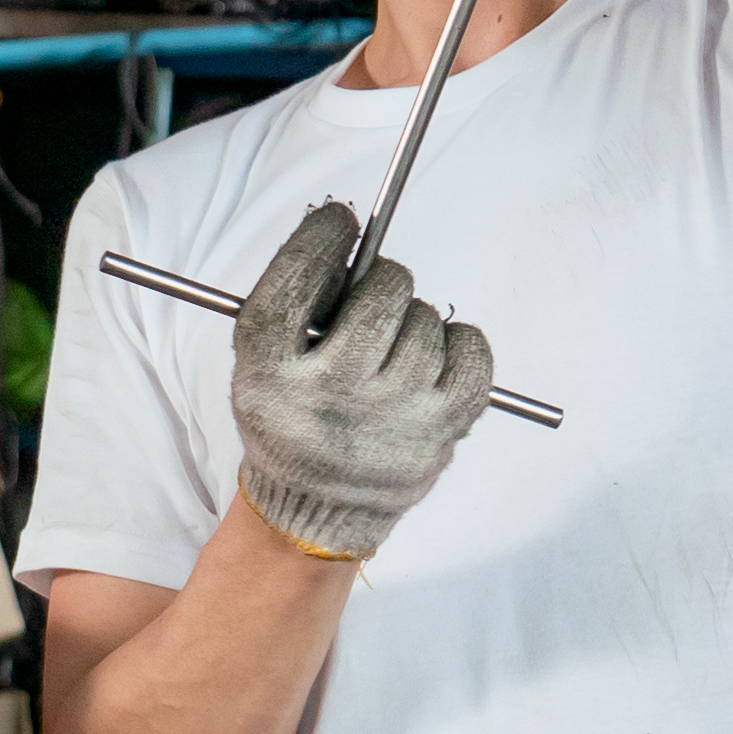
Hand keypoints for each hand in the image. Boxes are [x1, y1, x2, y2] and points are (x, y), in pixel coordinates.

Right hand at [227, 200, 492, 563]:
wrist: (316, 511)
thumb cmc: (296, 417)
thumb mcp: (262, 366)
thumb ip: (295, 304)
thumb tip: (350, 235)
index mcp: (269, 374)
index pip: (297, 279)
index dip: (323, 238)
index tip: (339, 222)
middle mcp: (328, 396)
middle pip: (380, 293)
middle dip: (382, 283)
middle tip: (374, 301)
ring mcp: (390, 417)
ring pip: (427, 319)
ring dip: (415, 322)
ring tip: (393, 354)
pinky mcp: (439, 432)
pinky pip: (470, 351)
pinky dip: (460, 342)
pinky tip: (435, 358)